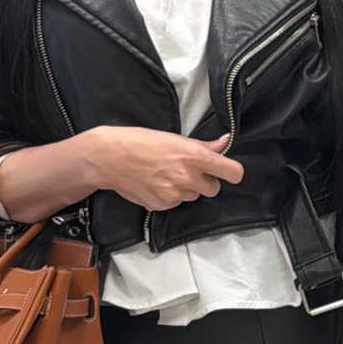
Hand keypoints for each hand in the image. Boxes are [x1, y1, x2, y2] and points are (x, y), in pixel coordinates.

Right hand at [84, 127, 243, 210]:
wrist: (109, 158)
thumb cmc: (140, 141)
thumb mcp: (174, 137)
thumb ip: (203, 145)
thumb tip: (225, 142)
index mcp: (194, 156)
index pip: (232, 172)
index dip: (232, 172)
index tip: (228, 171)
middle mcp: (187, 177)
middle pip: (213, 189)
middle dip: (205, 181)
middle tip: (188, 170)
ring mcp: (174, 194)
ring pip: (193, 196)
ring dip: (186, 189)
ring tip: (167, 174)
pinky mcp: (161, 206)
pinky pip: (176, 203)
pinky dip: (170, 196)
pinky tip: (156, 183)